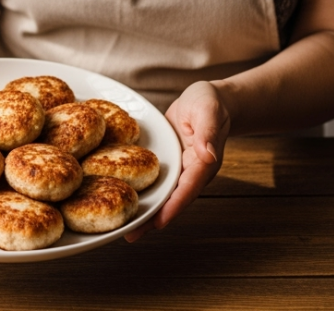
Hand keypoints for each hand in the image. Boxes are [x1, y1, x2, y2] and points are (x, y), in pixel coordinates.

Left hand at [125, 81, 229, 241]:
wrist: (208, 99)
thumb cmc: (210, 102)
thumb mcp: (208, 110)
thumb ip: (208, 132)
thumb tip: (208, 155)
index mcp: (203, 163)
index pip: (187, 189)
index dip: (172, 207)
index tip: (157, 223)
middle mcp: (191, 172)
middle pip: (172, 200)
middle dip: (153, 219)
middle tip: (130, 235)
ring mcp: (180, 171)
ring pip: (162, 195)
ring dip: (145, 211)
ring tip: (122, 227)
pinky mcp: (169, 165)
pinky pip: (156, 182)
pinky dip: (142, 191)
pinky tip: (123, 198)